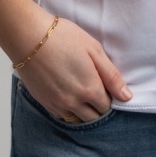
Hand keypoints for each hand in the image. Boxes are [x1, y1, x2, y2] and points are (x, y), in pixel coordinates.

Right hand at [16, 16, 131, 121]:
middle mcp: (74, 102)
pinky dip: (69, 111)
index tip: (106, 87)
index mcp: (90, 89)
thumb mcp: (94, 50)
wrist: (29, 37)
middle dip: (98, 107)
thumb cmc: (63, 38)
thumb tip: (126, 96)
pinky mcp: (45, 102)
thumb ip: (112, 76)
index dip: (110, 97)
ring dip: (84, 112)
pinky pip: (62, 116)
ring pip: (77, 120)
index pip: (107, 106)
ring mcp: (58, 104)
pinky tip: (68, 96)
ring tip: (82, 94)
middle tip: (96, 90)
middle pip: (93, 117)